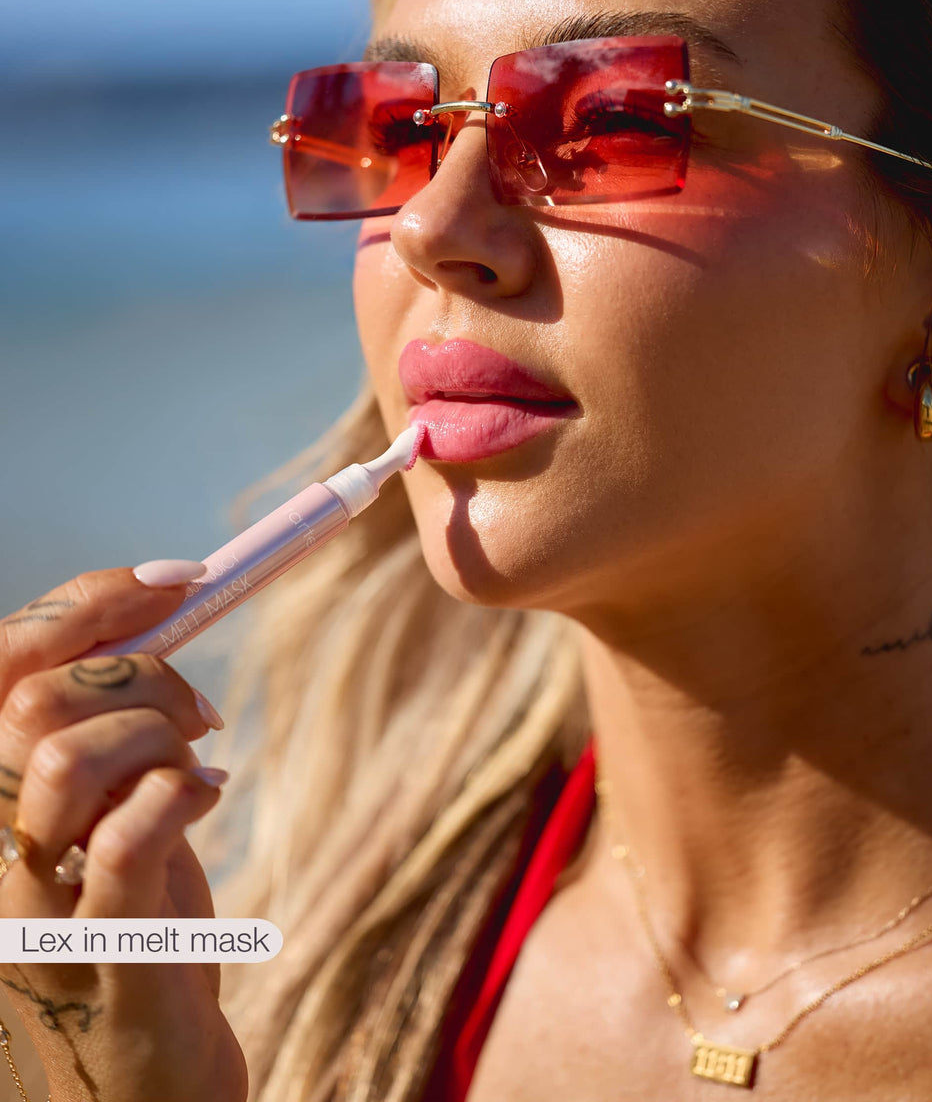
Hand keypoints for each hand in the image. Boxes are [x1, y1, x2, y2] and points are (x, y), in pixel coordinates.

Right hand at [0, 568, 247, 1101]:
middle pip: (33, 700)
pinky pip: (126, 840)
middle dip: (146, 675)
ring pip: (62, 759)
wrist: (141, 1074)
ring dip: (157, 738)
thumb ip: (110, 717)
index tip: (185, 581)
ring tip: (194, 767)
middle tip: (198, 715)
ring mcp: (26, 910)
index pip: (1, 660)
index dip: (90, 600)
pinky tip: (209, 800)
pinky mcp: (97, 960)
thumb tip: (165, 602)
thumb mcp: (109, 803)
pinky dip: (182, 795)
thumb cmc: (131, 919)